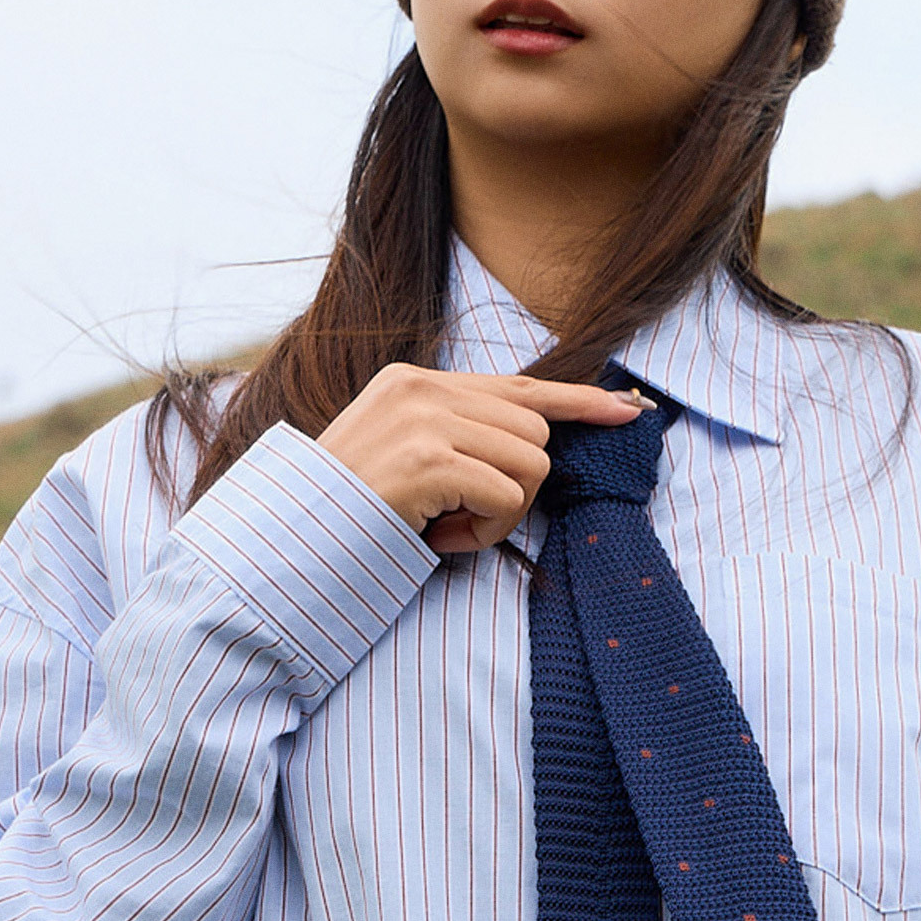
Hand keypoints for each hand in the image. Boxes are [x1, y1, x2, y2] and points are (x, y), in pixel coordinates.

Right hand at [318, 364, 641, 554]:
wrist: (291, 538)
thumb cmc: (350, 512)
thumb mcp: (402, 454)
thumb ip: (456, 437)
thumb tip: (533, 446)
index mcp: (416, 381)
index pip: (519, 386)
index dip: (579, 402)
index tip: (629, 410)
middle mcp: (422, 390)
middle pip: (534, 434)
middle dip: (515, 489)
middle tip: (459, 519)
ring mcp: (424, 421)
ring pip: (531, 464)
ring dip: (502, 514)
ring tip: (445, 527)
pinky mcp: (428, 460)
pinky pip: (506, 496)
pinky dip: (485, 531)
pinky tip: (439, 538)